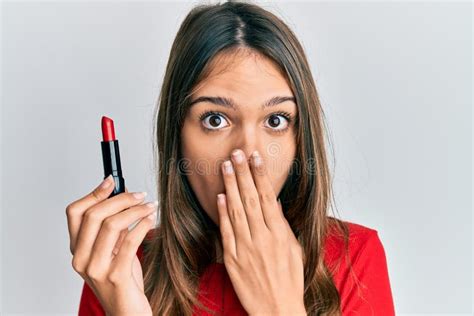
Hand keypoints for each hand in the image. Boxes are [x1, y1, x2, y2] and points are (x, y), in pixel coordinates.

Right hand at [66, 176, 156, 315]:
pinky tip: (151, 220)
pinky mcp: (115, 276)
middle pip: (94, 214)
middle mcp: (81, 258)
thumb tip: (121, 194)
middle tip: (140, 194)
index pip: (75, 212)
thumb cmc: (123, 280)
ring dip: (135, 210)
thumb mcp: (113, 250)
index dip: (94, 193)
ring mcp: (96, 268)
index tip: (112, 181)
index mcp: (77, 249)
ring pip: (111, 225)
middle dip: (120, 198)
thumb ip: (112, 227)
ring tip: (150, 206)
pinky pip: (130, 241)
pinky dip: (142, 224)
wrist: (127, 312)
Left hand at [217, 149, 305, 314]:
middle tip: (236, 154)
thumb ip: (283, 225)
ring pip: (236, 211)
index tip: (255, 158)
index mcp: (279, 234)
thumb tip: (273, 203)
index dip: (260, 175)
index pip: (267, 197)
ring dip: (231, 186)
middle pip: (250, 199)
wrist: (277, 309)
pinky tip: (220, 197)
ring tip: (226, 167)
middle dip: (243, 174)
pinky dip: (223, 213)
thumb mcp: (294, 250)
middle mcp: (262, 237)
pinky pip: (227, 232)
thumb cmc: (289, 280)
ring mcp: (246, 248)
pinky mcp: (233, 259)